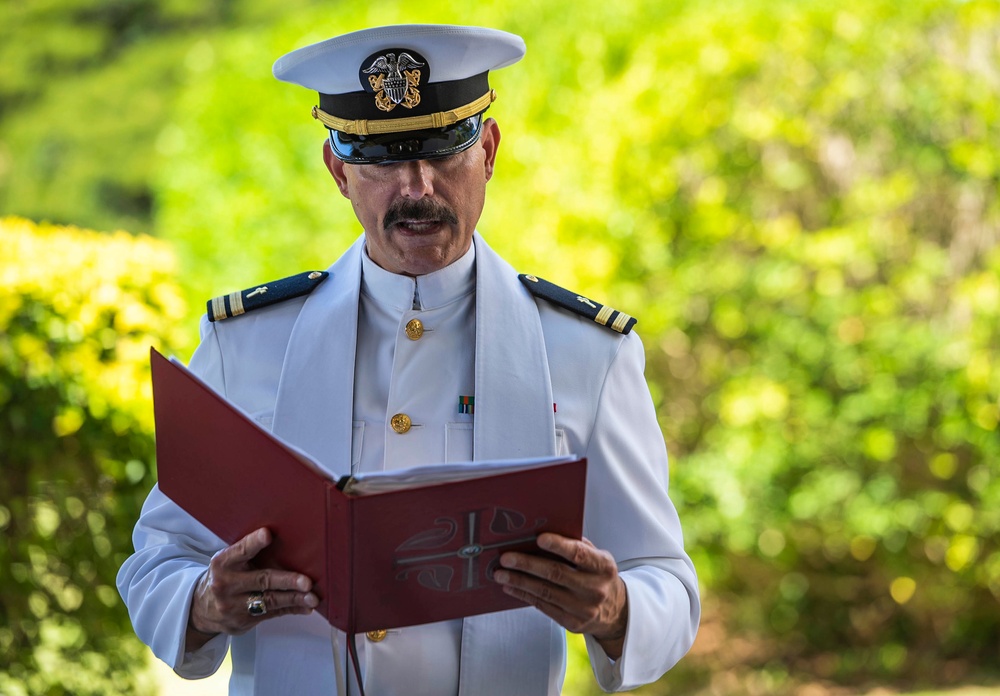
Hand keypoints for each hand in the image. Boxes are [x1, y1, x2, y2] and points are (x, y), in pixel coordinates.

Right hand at [185, 528, 318, 650]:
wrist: (202, 609)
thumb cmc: (225, 576)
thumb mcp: (228, 562)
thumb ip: (248, 553)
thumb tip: (284, 540)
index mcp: (223, 563)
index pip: (240, 551)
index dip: (254, 543)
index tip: (268, 534)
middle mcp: (226, 584)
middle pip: (261, 580)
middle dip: (286, 581)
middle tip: (306, 581)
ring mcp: (234, 606)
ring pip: (270, 601)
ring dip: (294, 599)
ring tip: (312, 597)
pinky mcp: (243, 621)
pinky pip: (272, 614)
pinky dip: (291, 609)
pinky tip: (306, 606)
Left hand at [493, 533, 628, 658]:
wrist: (615, 612)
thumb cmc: (599, 576)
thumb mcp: (597, 558)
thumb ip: (577, 545)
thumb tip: (545, 530)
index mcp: (603, 567)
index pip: (579, 554)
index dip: (559, 545)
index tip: (538, 538)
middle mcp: (595, 589)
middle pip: (556, 574)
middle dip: (528, 564)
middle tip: (506, 557)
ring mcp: (583, 608)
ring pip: (545, 592)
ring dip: (519, 581)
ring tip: (500, 573)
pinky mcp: (572, 623)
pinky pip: (543, 606)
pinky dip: (524, 595)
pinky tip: (511, 586)